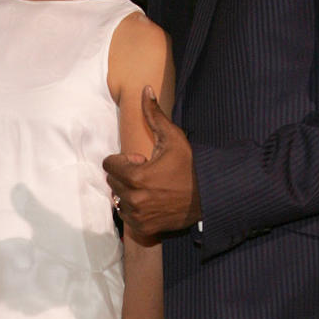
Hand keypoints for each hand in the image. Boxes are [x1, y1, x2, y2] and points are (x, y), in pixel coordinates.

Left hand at [103, 87, 200, 235]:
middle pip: (112, 181)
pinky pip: (126, 216)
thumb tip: (145, 89)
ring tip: (152, 189)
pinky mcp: (143, 229)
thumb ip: (154, 115)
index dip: (125, 159)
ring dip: (129, 192)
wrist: (209, 197)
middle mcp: (133, 199)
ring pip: (118, 198)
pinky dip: (135, 209)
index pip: (108, 164)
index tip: (143, 160)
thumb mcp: (173, 138)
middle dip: (126, 175)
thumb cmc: (190, 166)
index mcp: (136, 176)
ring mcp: (137, 216)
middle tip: (149, 174)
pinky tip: (153, 202)